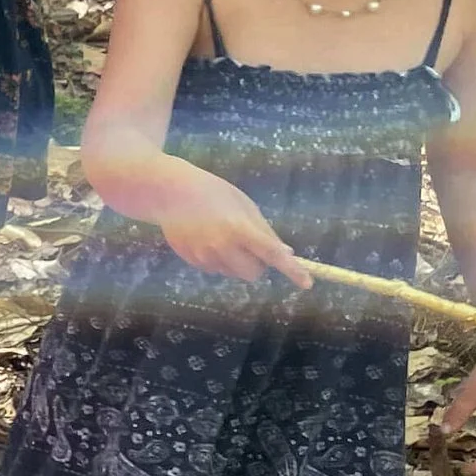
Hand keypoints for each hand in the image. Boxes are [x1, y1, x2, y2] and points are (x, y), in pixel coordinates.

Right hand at [154, 168, 312, 287]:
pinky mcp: (192, 261)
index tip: (307, 283)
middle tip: (250, 245)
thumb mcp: (244, 205)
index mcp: (239, 228)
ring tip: (220, 234)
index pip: (272, 255)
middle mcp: (222, 246)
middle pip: (253, 273)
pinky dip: (217, 259)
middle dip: (257, 264)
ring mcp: (204, 256)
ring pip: (233, 273)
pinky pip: (215, 268)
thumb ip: (264, 231)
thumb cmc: (212, 192)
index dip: (292, 270)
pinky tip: (204, 237)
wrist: (169, 192)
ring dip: (236, 261)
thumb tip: (285, 252)